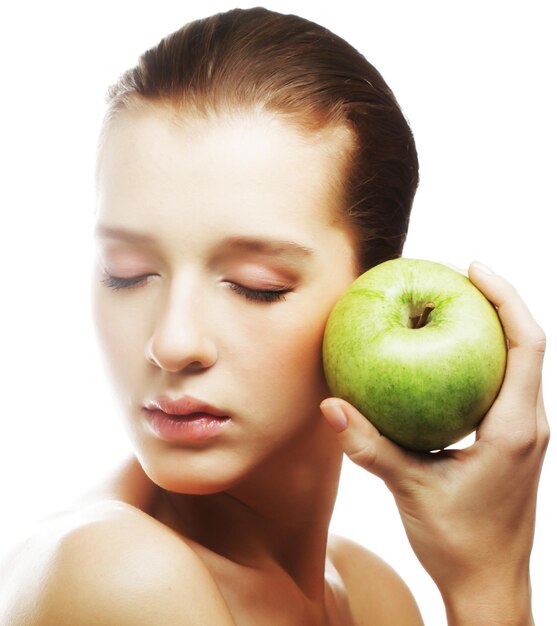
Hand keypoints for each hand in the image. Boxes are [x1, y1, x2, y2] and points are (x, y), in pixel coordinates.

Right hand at [321, 261, 548, 623]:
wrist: (490, 585)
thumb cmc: (459, 542)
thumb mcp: (411, 489)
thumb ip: (370, 447)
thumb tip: (331, 407)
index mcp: (514, 428)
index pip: (527, 344)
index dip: (506, 298)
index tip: (474, 268)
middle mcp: (529, 424)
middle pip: (528, 344)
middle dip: (498, 302)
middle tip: (456, 276)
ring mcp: (524, 433)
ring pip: (518, 363)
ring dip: (492, 329)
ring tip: (451, 306)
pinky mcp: (512, 442)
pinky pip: (503, 384)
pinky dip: (479, 359)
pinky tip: (444, 358)